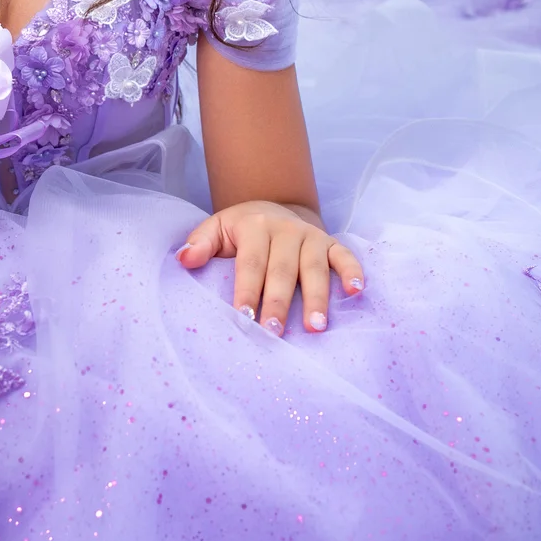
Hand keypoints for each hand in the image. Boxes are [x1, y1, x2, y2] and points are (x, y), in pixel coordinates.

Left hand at [176, 200, 363, 335]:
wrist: (274, 208)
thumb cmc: (241, 231)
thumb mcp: (216, 229)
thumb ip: (200, 243)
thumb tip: (185, 259)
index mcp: (254, 226)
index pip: (250, 263)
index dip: (247, 291)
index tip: (243, 318)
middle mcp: (285, 229)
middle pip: (282, 270)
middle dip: (279, 302)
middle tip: (275, 332)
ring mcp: (311, 236)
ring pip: (315, 268)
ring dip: (317, 298)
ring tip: (316, 327)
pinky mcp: (331, 243)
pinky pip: (345, 256)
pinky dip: (352, 272)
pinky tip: (355, 292)